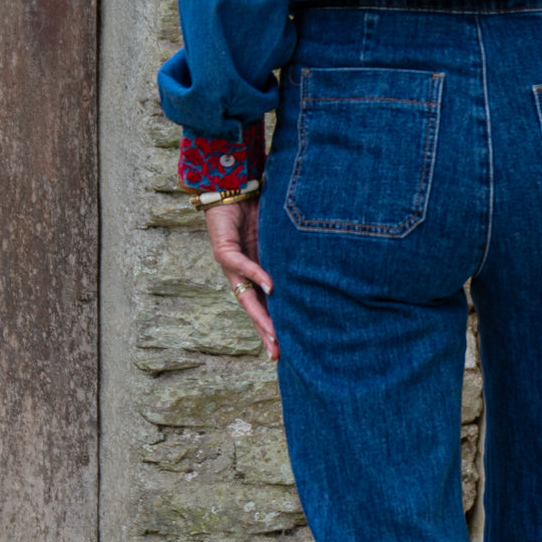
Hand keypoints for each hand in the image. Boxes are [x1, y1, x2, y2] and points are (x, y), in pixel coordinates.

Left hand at [204, 199, 278, 359]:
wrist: (229, 188)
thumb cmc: (256, 211)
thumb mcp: (277, 241)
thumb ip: (289, 258)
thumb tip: (317, 270)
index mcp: (254, 276)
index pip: (264, 307)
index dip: (273, 327)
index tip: (284, 349)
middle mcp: (241, 276)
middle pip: (254, 310)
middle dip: (266, 332)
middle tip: (277, 353)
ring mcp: (231, 265)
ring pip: (245, 296)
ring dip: (259, 315)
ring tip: (273, 332)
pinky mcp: (224, 249)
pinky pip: (242, 265)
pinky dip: (257, 275)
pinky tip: (270, 288)